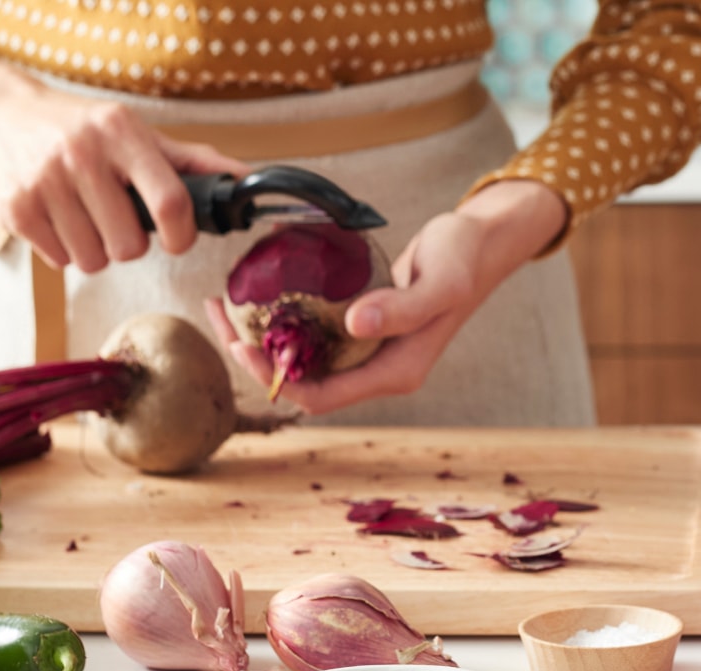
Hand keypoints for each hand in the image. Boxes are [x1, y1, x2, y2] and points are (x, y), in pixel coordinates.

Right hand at [0, 56, 249, 270]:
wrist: (2, 116)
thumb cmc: (83, 130)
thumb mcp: (137, 134)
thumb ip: (192, 162)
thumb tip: (247, 181)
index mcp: (122, 133)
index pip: (170, 203)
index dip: (182, 236)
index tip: (177, 239)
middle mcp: (82, 154)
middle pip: (130, 245)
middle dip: (131, 243)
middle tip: (118, 219)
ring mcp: (45, 182)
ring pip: (95, 260)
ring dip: (97, 249)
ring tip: (86, 217)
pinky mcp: (16, 209)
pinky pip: (62, 261)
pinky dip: (66, 250)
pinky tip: (60, 218)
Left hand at [205, 179, 569, 414]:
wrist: (481, 243)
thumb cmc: (464, 259)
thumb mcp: (439, 282)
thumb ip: (401, 307)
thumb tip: (353, 324)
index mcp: (395, 372)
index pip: (321, 396)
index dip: (277, 379)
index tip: (242, 344)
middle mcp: (378, 368)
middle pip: (303, 382)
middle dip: (255, 357)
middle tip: (218, 316)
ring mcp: (369, 349)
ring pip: (303, 359)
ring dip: (260, 338)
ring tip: (224, 305)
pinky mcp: (362, 326)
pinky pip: (313, 334)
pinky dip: (281, 319)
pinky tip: (258, 294)